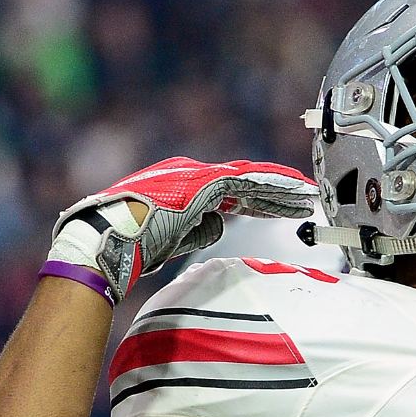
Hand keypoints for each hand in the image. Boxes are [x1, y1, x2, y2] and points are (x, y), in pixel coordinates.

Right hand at [46, 157, 318, 302]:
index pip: (228, 190)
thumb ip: (194, 229)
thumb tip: (218, 227)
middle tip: (304, 196)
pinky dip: (273, 190)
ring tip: (308, 196)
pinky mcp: (203, 185)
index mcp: (182, 185)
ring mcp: (197, 176)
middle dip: (275, 192)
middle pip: (244, 183)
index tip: (278, 205)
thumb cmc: (128, 242)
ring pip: (250, 181)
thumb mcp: (169, 237)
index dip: (256, 198)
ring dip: (281, 190)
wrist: (107, 235)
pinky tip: (294, 195)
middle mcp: (192, 174)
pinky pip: (247, 185)